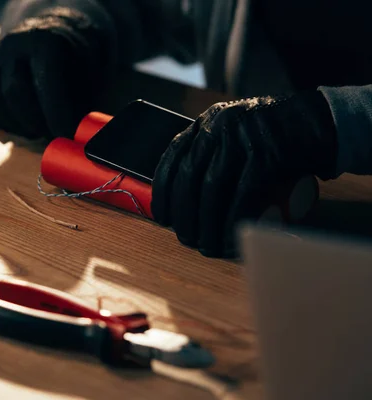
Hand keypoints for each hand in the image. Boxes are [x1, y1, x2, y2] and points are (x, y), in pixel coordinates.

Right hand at [0, 7, 111, 138]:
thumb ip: (81, 104)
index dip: (56, 113)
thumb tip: (76, 136)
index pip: (46, 80)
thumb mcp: (88, 76)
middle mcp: (14, 44)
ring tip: (36, 131)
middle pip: (14, 91)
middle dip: (34, 122)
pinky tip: (18, 123)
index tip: (66, 136)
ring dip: (16, 126)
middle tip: (50, 136)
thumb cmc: (75, 64)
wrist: (52, 37)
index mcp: (46, 41)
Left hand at [151, 91, 337, 256]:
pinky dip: (232, 220)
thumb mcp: (236, 135)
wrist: (321, 124)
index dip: (163, 190)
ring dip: (206, 222)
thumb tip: (184, 196)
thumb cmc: (274, 139)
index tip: (161, 216)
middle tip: (185, 238)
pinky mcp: (267, 153)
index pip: (173, 156)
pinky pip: (242, 193)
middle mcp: (220, 126)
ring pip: (212, 187)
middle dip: (183, 213)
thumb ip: (213, 154)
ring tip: (206, 245)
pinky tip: (228, 238)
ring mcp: (243, 137)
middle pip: (189, 175)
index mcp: (208, 122)